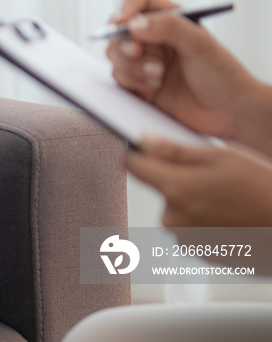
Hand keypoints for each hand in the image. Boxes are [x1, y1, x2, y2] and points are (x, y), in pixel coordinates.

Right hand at [106, 0, 259, 140]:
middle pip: (118, 31)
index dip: (126, 8)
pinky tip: (153, 89)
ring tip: (158, 76)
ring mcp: (144, 62)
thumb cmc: (223, 75)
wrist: (228, 113)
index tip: (121, 23)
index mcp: (170, 20)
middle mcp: (154, 38)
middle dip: (126, 44)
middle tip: (138, 52)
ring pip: (114, 56)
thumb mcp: (200, 44)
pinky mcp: (138, 85)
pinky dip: (132, 83)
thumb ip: (169, 27)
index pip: (139, 0)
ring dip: (132, 67)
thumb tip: (133, 24)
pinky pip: (118, 79)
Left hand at [127, 135, 271, 227]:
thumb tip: (143, 141)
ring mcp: (183, 237)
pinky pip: (189, 226)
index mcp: (175, 188)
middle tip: (211, 176)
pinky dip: (202, 219)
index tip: (145, 149)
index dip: (137, 153)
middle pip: (158, 187)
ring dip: (192, 200)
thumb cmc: (264, 189)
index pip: (132, 166)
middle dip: (176, 178)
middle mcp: (173, 217)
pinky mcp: (195, 250)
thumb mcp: (223, 156)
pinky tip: (228, 215)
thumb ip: (175, 150)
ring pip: (176, 207)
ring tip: (226, 198)